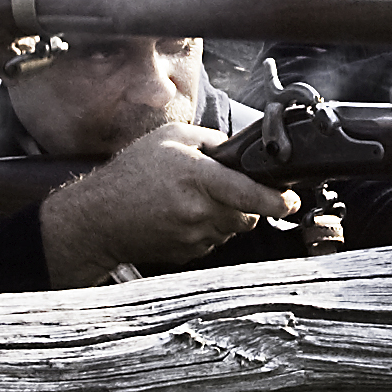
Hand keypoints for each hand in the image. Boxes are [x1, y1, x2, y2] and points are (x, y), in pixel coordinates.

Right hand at [39, 120, 297, 285]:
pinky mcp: (189, 253)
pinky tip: (185, 215)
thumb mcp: (171, 138)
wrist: (100, 218)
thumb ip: (212, 140)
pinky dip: (209, 229)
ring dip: (228, 216)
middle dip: (249, 203)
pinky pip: (214, 240)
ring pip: (234, 229)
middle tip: (227, 189)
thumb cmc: (131, 174)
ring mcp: (194, 236)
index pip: (251, 195)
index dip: (279, 201)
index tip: (291, 200)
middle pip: (249, 215)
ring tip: (198, 199)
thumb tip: (241, 150)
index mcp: (198, 178)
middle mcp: (199, 210)